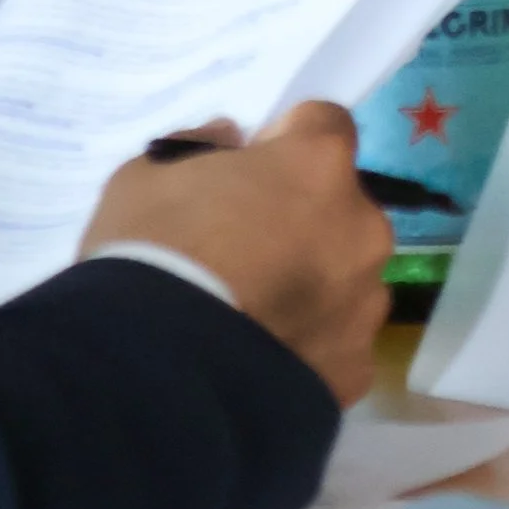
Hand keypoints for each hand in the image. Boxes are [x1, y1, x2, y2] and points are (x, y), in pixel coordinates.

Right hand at [82, 103, 390, 404]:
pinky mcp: (355, 370)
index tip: (248, 176)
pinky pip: (337, 346)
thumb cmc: (145, 260)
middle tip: (244, 257)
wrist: (145, 383)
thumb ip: (200, 148)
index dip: (286, 145)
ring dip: (313, 288)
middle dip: (303, 221)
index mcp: (318, 163)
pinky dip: (309, 351)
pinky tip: (259, 367)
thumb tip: (231, 144)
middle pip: (341, 208)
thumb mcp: (146, 178)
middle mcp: (361, 225)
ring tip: (250, 322)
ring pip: (347, 279)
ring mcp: (364, 303)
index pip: (324, 125)